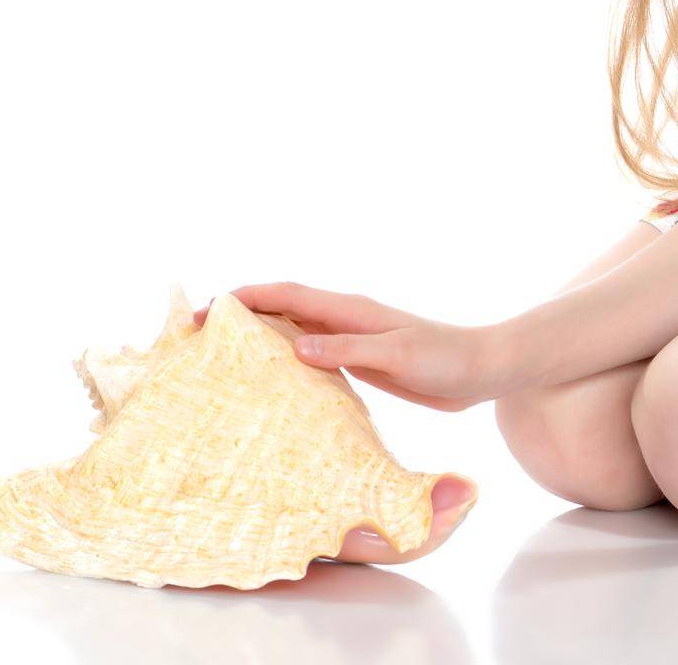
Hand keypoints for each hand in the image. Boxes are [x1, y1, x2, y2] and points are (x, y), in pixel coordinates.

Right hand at [192, 282, 503, 411]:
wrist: (481, 370)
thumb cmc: (444, 360)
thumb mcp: (396, 355)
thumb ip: (348, 349)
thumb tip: (294, 346)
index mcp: (351, 310)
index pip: (288, 295)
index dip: (246, 298)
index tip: (205, 308)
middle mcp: (345, 318)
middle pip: (282, 308)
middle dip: (240, 315)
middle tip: (195, 336)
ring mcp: (350, 337)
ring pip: (293, 330)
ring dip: (258, 336)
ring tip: (218, 357)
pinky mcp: (359, 358)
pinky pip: (310, 353)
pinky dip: (283, 358)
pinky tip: (268, 381)